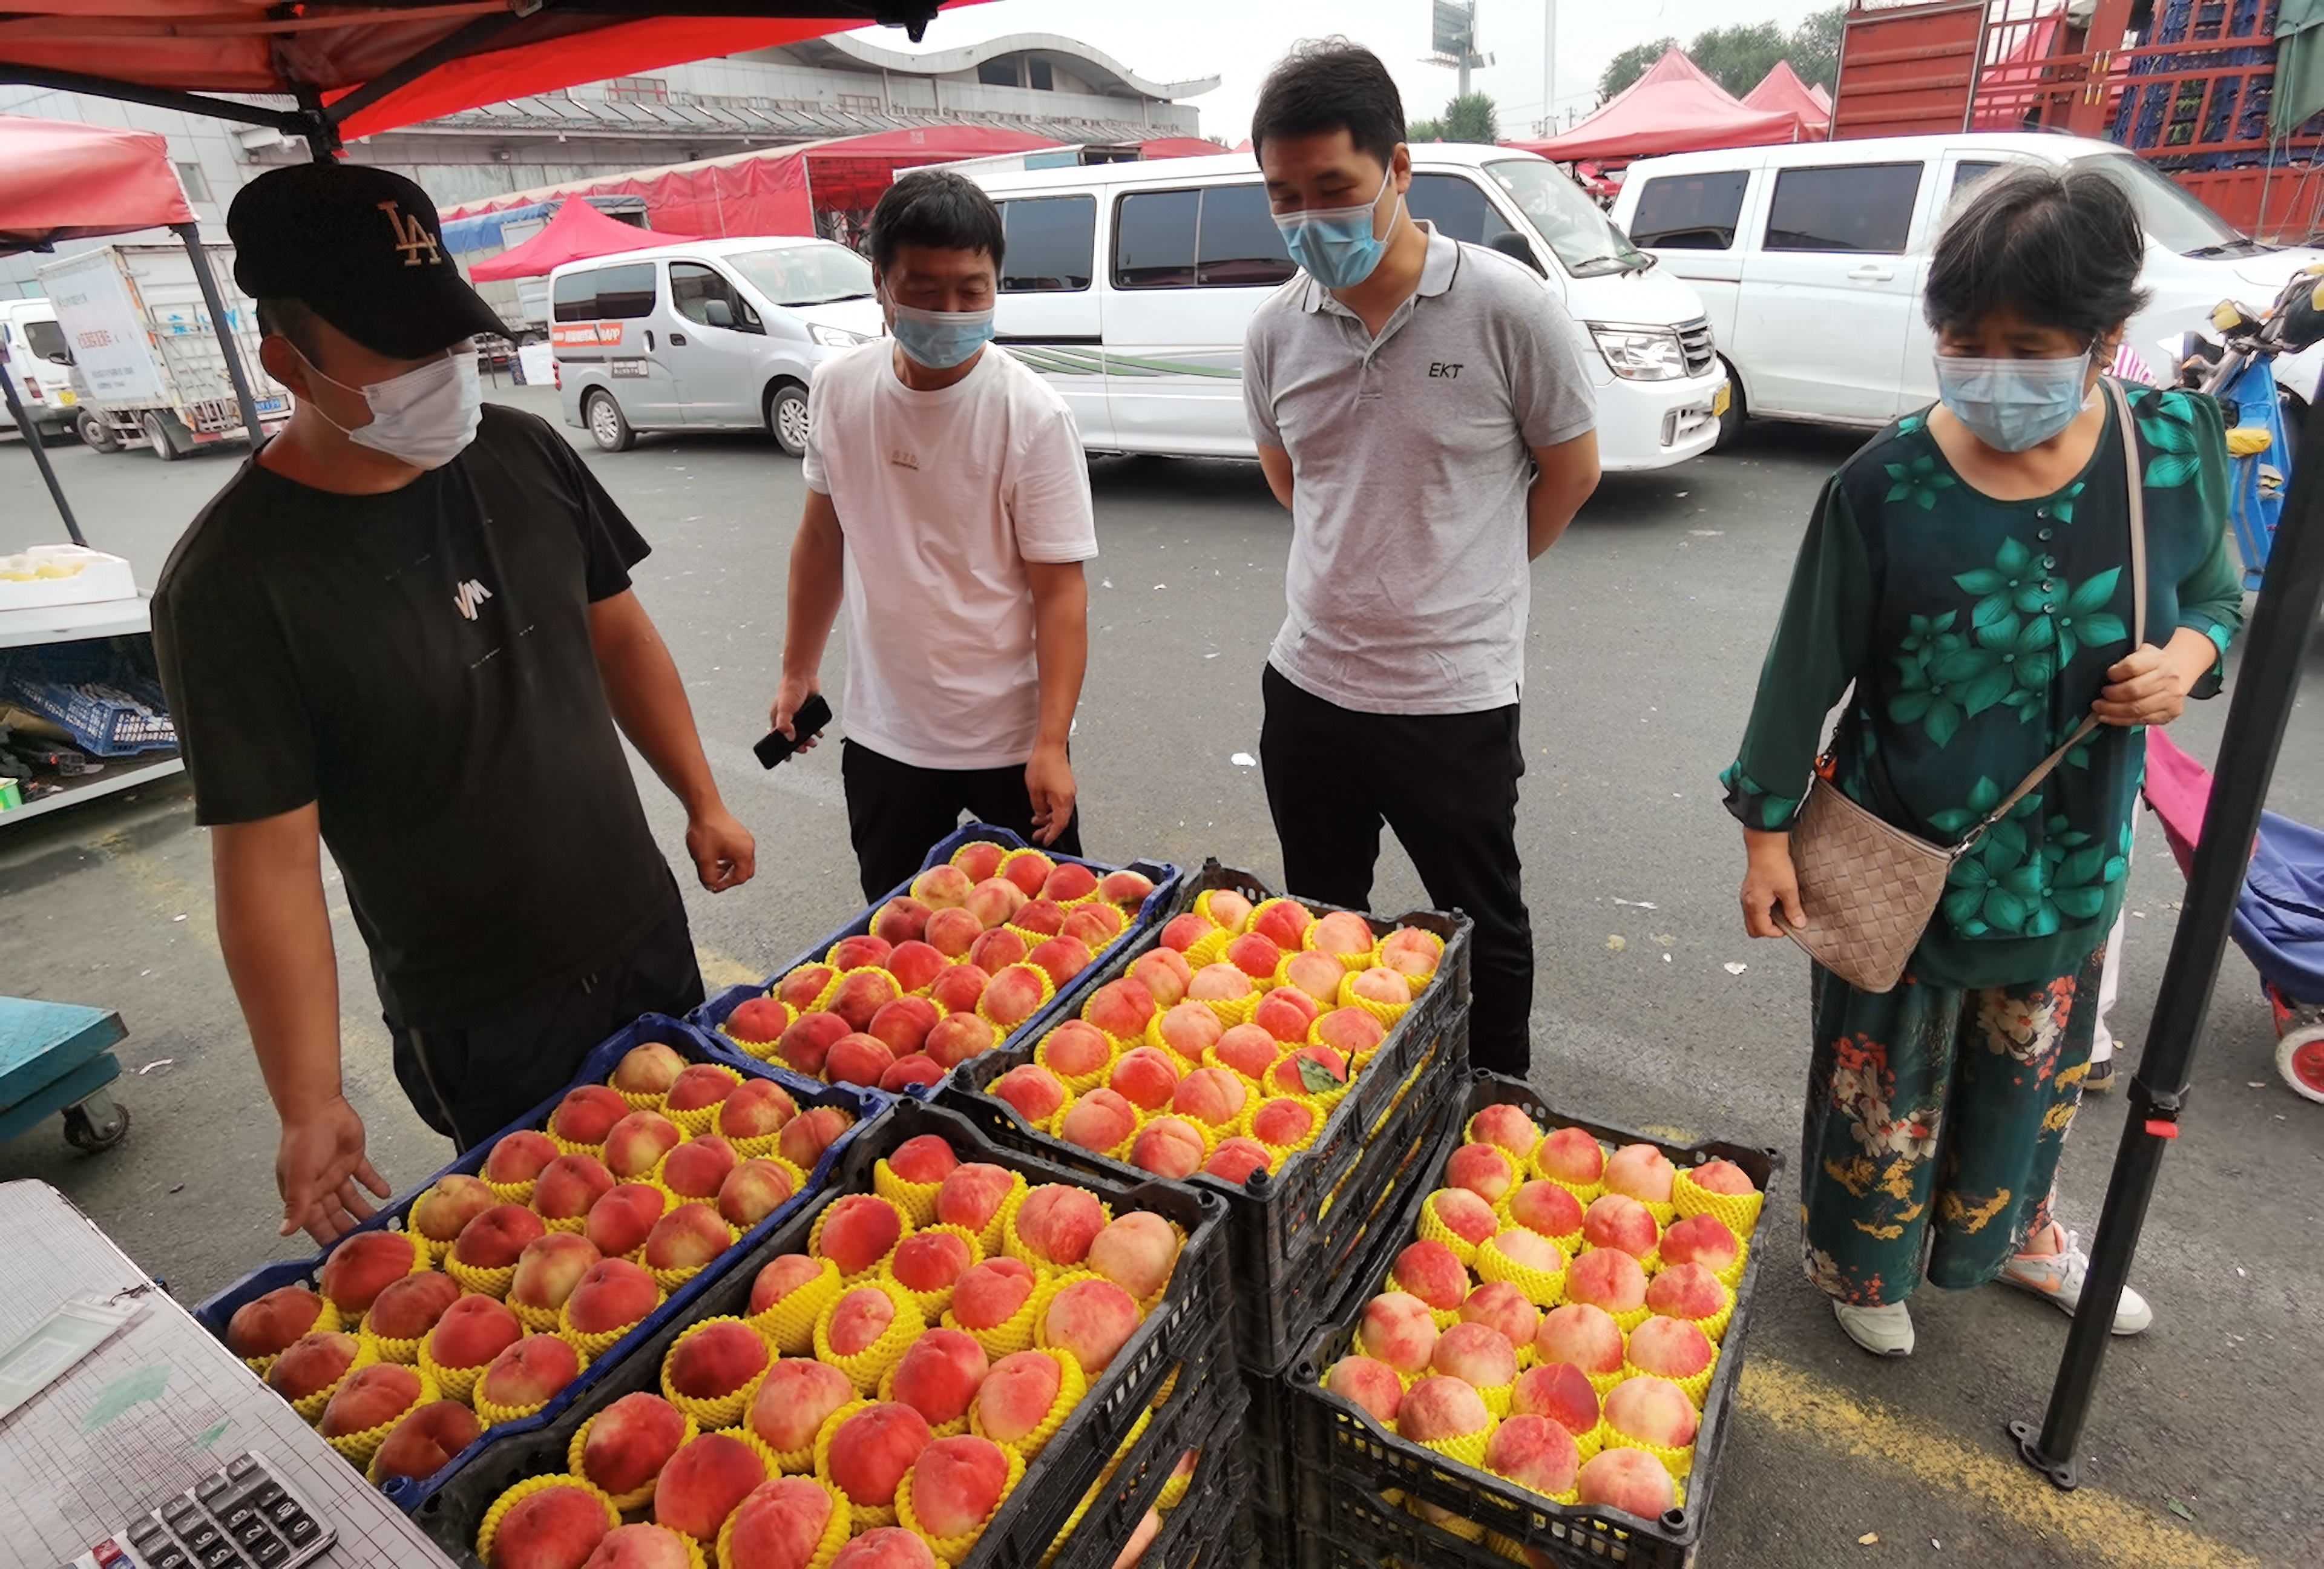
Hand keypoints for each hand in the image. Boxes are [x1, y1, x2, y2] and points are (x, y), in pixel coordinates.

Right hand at [276, 1095, 388, 1244]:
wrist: (318, 1108)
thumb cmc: (304, 1143)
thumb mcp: (299, 1177)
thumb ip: (296, 1205)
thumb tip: (284, 1233)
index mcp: (303, 1193)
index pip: (316, 1223)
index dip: (327, 1238)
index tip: (340, 1256)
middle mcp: (320, 1186)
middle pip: (336, 1214)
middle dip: (349, 1229)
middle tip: (367, 1246)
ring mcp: (337, 1172)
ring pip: (352, 1199)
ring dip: (365, 1211)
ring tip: (381, 1226)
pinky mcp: (353, 1158)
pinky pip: (366, 1176)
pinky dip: (376, 1185)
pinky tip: (387, 1196)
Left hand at [686, 803, 755, 891]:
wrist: (704, 808)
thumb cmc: (707, 829)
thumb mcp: (704, 859)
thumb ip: (708, 877)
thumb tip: (710, 885)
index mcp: (745, 854)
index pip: (739, 878)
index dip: (725, 885)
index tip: (714, 887)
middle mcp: (748, 846)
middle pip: (744, 870)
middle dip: (730, 877)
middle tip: (717, 880)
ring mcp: (744, 838)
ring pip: (740, 860)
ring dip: (728, 868)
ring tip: (713, 868)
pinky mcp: (737, 832)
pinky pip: (736, 850)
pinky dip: (727, 858)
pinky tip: (715, 856)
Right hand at [770, 673, 823, 751]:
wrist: (804, 676)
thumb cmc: (790, 689)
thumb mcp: (785, 708)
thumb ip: (785, 724)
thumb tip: (790, 738)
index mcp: (777, 719)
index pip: (777, 738)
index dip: (782, 748)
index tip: (787, 757)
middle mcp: (788, 718)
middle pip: (792, 737)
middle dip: (798, 745)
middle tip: (804, 749)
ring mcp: (799, 716)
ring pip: (803, 732)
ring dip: (808, 739)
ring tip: (813, 743)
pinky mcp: (809, 712)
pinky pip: (812, 725)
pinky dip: (816, 731)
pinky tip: (820, 733)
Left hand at [1025, 743, 1076, 846]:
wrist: (1051, 746)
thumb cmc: (1043, 764)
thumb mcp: (1035, 790)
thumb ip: (1038, 806)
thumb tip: (1040, 816)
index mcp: (1063, 799)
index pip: (1059, 824)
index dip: (1052, 834)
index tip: (1045, 841)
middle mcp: (1069, 796)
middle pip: (1061, 819)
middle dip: (1049, 828)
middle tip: (1037, 835)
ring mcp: (1069, 790)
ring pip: (1061, 811)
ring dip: (1049, 818)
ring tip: (1036, 822)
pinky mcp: (1066, 785)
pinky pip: (1061, 802)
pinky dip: (1052, 809)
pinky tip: (1042, 809)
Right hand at [1740, 828, 1804, 938]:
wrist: (1765, 845)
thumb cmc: (1775, 864)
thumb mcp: (1789, 889)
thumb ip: (1793, 909)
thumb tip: (1798, 924)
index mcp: (1755, 905)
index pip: (1763, 930)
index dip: (1778, 932)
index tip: (1790, 924)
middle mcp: (1747, 903)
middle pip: (1753, 929)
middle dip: (1769, 929)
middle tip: (1784, 921)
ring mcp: (1746, 896)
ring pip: (1753, 918)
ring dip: (1766, 919)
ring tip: (1781, 909)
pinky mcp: (1749, 890)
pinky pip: (1753, 908)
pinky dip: (1764, 910)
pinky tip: (1775, 901)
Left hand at [2093, 639, 2199, 726]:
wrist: (2176, 675)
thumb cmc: (2150, 666)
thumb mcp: (2140, 653)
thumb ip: (2126, 661)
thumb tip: (2108, 675)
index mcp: (2158, 659)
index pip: (2132, 666)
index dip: (2116, 673)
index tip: (2108, 676)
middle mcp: (2169, 677)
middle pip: (2134, 690)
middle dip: (2112, 696)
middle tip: (2098, 699)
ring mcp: (2172, 696)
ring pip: (2137, 708)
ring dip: (2113, 711)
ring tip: (2100, 709)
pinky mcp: (2171, 712)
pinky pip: (2142, 720)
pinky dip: (2121, 720)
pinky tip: (2108, 717)